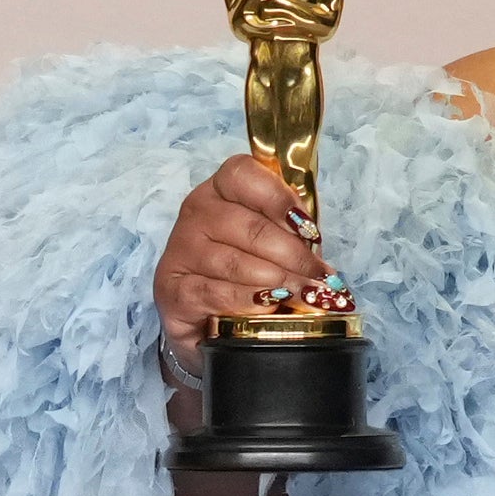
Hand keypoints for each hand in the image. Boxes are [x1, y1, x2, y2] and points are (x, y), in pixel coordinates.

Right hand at [155, 154, 326, 365]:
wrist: (205, 320)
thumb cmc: (244, 274)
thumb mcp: (271, 246)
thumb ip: (292, 237)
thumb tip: (322, 259)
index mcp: (219, 189)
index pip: (243, 174)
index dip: (279, 198)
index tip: (309, 229)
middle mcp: (196, 212)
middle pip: (249, 226)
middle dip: (293, 255)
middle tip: (321, 278)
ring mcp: (181, 249)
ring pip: (236, 262)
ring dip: (278, 281)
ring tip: (306, 295)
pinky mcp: (172, 288)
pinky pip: (217, 292)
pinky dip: (248, 301)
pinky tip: (269, 306)